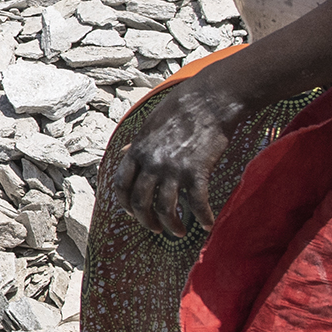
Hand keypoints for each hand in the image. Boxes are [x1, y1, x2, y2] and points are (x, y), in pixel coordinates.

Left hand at [115, 75, 250, 240]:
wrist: (210, 99)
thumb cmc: (182, 108)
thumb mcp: (150, 123)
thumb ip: (137, 142)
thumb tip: (125, 152)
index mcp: (137, 150)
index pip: (121, 185)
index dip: (125, 203)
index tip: (132, 212)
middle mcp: (151, 162)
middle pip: (140, 202)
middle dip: (146, 221)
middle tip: (156, 229)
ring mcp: (173, 168)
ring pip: (165, 208)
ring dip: (171, 225)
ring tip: (178, 232)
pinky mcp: (197, 171)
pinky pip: (198, 203)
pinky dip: (203, 217)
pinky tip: (207, 224)